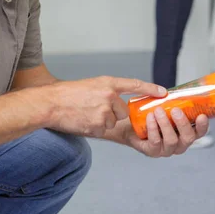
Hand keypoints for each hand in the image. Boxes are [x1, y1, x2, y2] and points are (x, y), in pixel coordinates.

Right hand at [46, 76, 166, 137]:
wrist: (51, 103)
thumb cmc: (68, 94)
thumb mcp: (92, 85)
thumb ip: (108, 92)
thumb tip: (120, 102)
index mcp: (108, 83)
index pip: (134, 85)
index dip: (150, 89)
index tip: (163, 92)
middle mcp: (109, 96)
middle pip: (123, 112)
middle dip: (113, 113)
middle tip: (94, 109)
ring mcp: (104, 111)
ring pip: (112, 122)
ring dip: (102, 122)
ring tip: (86, 114)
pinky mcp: (98, 125)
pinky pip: (103, 130)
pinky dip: (94, 128)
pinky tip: (83, 121)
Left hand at [121, 108, 208, 156]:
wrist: (131, 125)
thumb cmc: (150, 116)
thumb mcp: (164, 106)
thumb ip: (171, 100)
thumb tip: (173, 89)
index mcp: (185, 133)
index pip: (199, 132)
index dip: (203, 126)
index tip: (202, 115)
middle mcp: (179, 144)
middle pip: (188, 137)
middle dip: (182, 123)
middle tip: (175, 110)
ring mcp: (166, 149)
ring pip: (171, 140)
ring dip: (165, 124)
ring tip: (158, 111)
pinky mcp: (153, 151)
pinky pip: (155, 142)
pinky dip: (153, 128)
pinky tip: (150, 118)